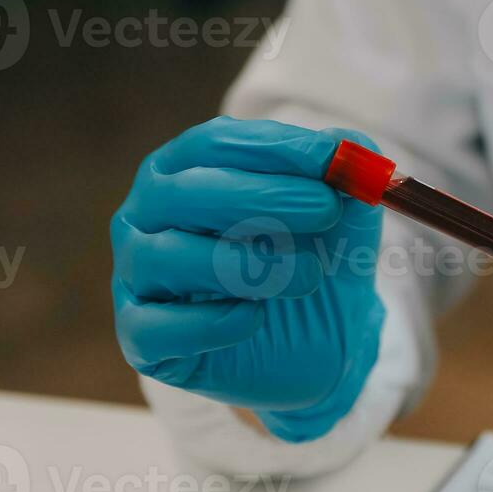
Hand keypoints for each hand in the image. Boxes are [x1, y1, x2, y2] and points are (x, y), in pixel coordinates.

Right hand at [111, 117, 383, 441]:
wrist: (313, 348)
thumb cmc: (312, 262)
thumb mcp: (343, 222)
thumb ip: (348, 181)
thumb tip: (356, 148)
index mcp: (185, 170)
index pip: (214, 144)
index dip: (274, 148)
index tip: (332, 159)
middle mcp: (147, 215)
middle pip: (186, 193)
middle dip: (263, 197)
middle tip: (327, 208)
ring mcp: (136, 275)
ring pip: (169, 257)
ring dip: (247, 265)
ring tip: (308, 276)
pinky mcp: (141, 338)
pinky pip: (159, 326)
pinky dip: (212, 323)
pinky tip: (254, 320)